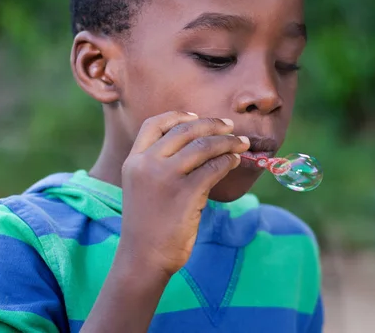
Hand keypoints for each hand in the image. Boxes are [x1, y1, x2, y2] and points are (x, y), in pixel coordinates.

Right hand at [117, 111, 249, 276]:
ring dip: (227, 141)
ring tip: (241, 143)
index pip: (153, 124)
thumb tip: (200, 145)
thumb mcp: (142, 187)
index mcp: (133, 160)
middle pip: (184, 130)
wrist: (143, 258)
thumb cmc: (147, 225)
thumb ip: (160, 165)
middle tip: (230, 126)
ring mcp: (165, 177)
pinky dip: (228, 161)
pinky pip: (214, 167)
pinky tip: (234, 162)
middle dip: (212, 125)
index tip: (197, 117)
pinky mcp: (186, 193)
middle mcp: (147, 163)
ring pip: (203, 145)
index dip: (178, 115)